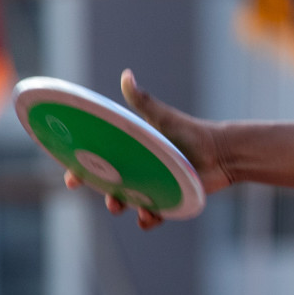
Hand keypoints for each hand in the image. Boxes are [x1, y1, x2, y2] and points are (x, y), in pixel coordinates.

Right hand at [64, 69, 232, 229]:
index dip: (80, 172)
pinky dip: (148, 220)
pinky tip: (147, 218)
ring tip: (131, 207)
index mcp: (127, 153)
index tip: (71, 178)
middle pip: (109, 189)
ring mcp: (151, 189)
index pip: (96, 164)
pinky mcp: (168, 202)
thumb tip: (127, 74)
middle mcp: (135, 173)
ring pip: (129, 204)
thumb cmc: (190, 132)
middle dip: (105, 197)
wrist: (221, 151)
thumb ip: (142, 100)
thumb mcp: (162, 117)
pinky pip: (153, 217)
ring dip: (125, 208)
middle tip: (111, 200)